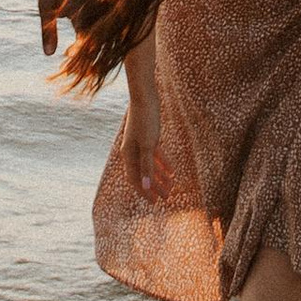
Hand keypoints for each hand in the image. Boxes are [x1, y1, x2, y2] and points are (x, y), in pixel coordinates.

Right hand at [117, 76, 163, 200]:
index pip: (135, 180)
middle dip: (155, 187)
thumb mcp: (148, 144)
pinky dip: (163, 163)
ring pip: (150, 166)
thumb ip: (147, 166)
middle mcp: (132, 152)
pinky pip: (155, 155)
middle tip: (166, 198)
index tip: (154, 203)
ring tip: (171, 187)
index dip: (144, 192)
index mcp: (128, 155)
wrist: (145, 97)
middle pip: (143, 174)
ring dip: (160, 177)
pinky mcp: (149, 137)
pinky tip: (172, 171)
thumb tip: (146, 187)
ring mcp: (140, 145)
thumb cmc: (145, 120)